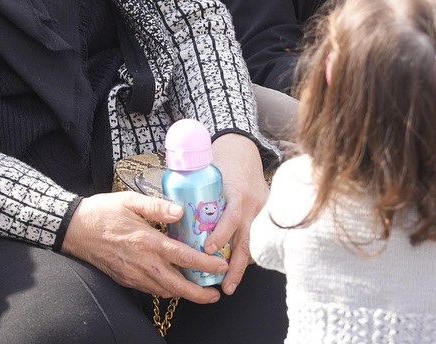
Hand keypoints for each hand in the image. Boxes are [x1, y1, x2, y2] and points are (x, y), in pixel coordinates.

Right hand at [61, 192, 225, 303]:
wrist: (73, 229)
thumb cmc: (101, 212)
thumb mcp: (129, 201)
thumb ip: (157, 206)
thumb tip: (180, 211)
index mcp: (147, 241)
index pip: (183, 257)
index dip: (205, 264)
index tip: (220, 267)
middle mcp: (142, 262)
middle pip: (178, 286)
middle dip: (200, 294)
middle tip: (215, 294)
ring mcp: (133, 274)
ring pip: (165, 291)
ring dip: (184, 294)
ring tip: (199, 290)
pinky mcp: (125, 279)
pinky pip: (151, 289)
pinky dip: (166, 289)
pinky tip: (173, 282)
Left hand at [203, 134, 267, 294]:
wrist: (243, 149)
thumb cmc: (220, 160)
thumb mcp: (207, 170)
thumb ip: (192, 189)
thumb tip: (168, 209)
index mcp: (236, 192)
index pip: (231, 218)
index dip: (220, 235)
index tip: (207, 250)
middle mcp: (253, 204)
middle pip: (246, 240)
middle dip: (235, 266)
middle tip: (225, 286)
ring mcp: (263, 210)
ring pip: (254, 243)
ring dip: (242, 266)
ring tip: (231, 284)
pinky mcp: (267, 214)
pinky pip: (259, 238)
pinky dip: (250, 253)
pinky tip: (239, 267)